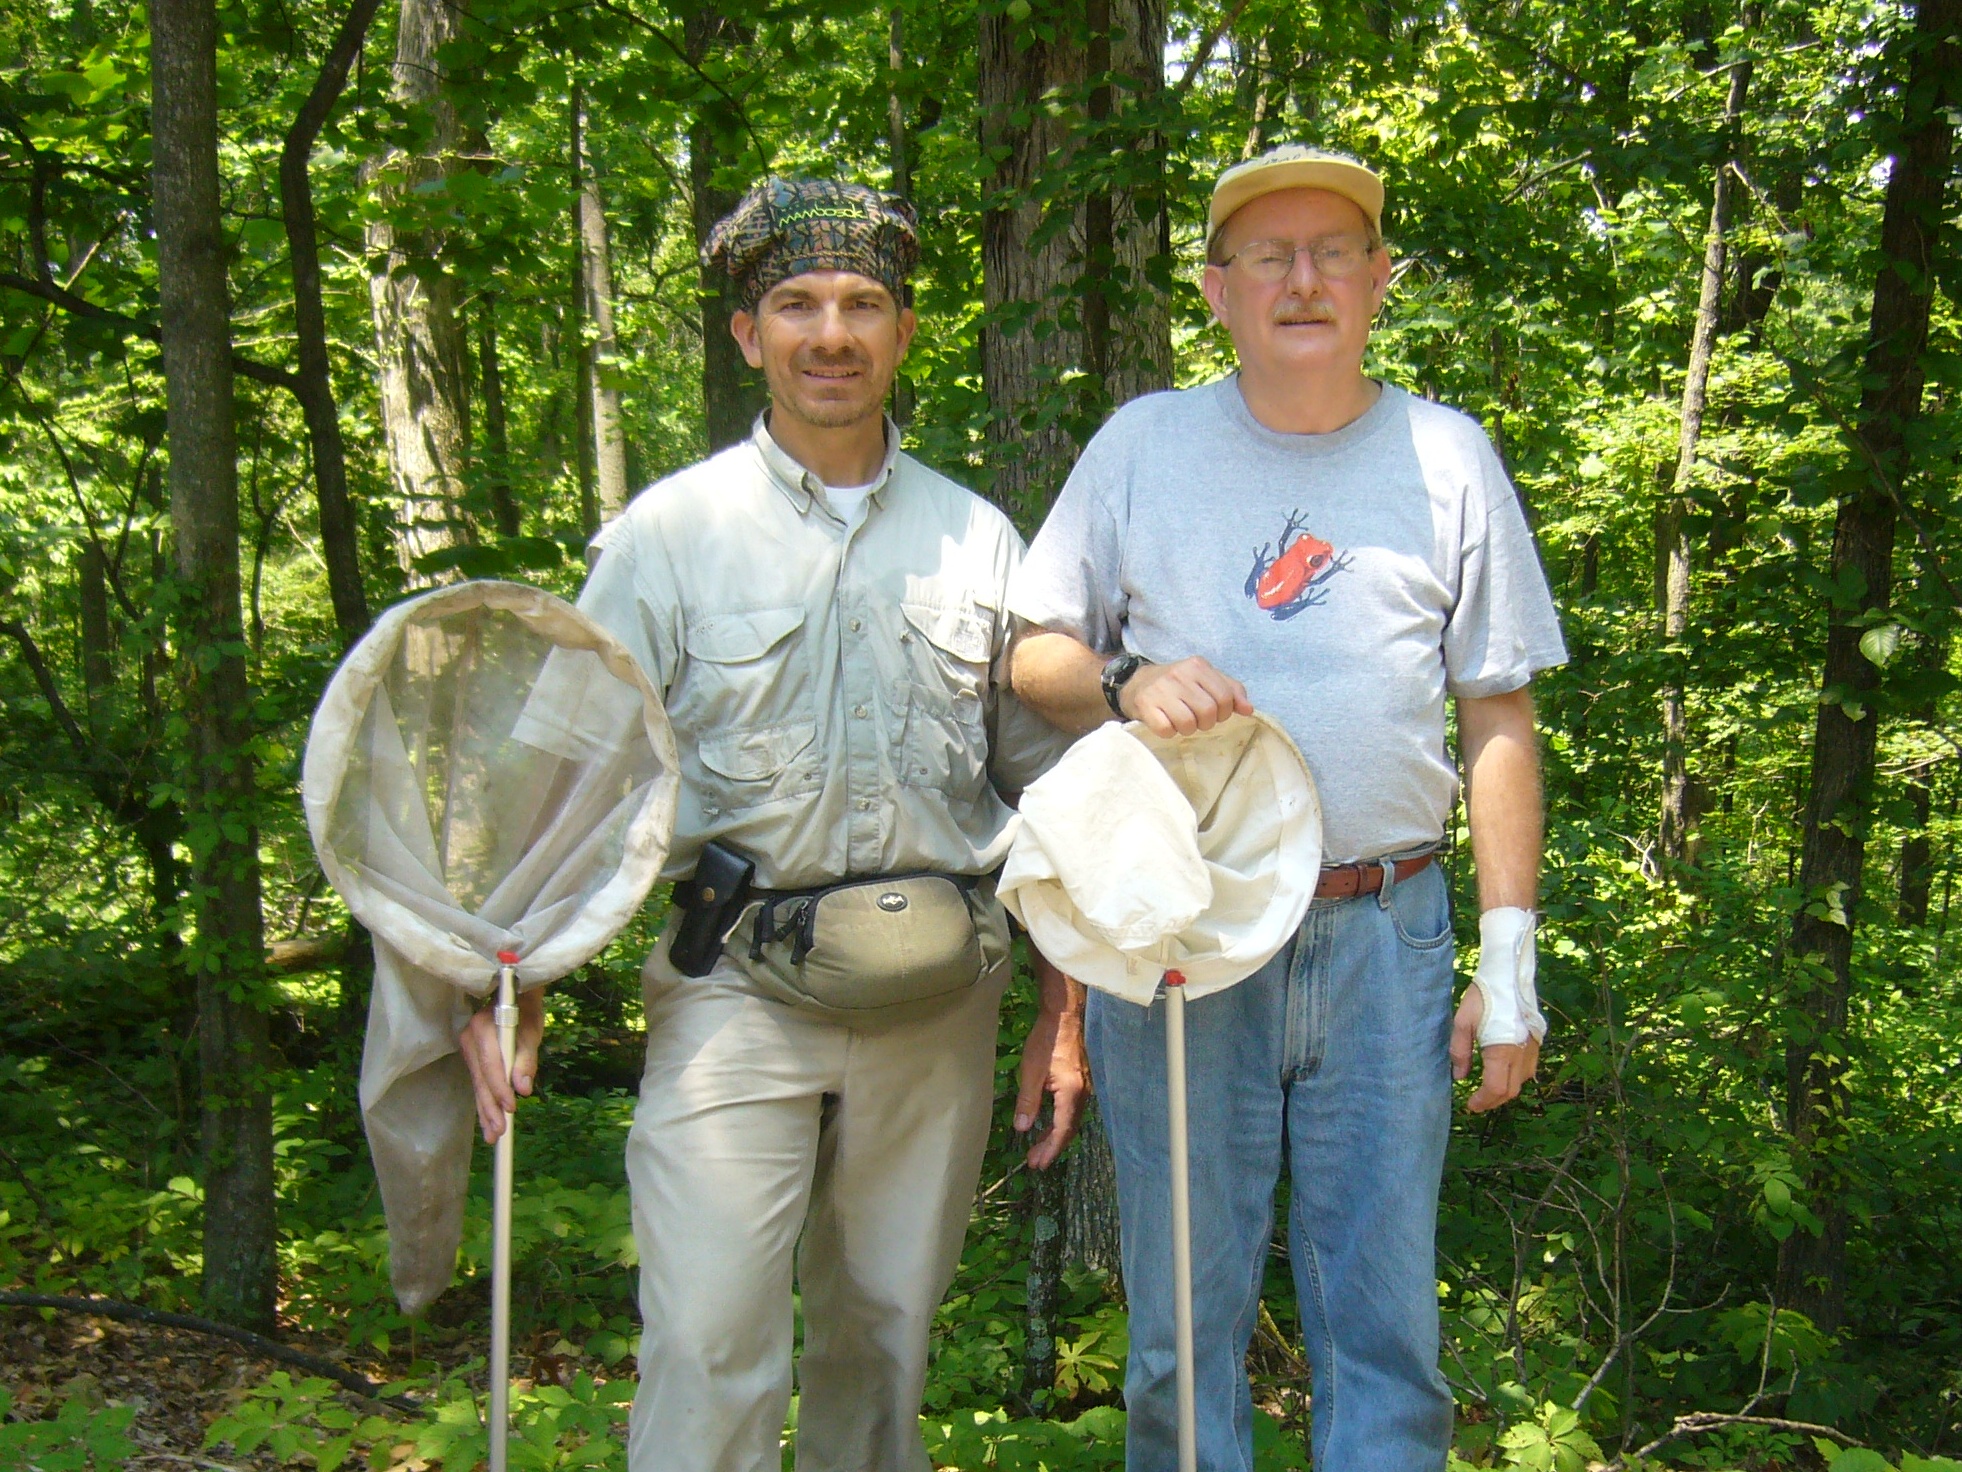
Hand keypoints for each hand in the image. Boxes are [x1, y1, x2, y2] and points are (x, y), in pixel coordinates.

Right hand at [457, 987, 544, 1142]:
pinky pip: (478, 1082)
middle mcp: (469, 1038)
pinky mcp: (472, 1057)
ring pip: (478, 1084)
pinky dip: (484, 1102)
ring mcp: (468, 1048)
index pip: (490, 1064)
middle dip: (490, 1108)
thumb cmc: (526, 1009)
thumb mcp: (531, 1031)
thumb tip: (523, 1089)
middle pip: (480, 1079)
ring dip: (485, 1111)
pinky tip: (488, 1123)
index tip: (511, 1108)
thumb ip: (526, 1059)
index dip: (499, 1088)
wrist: (514, 993)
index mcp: (483, 1027)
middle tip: (499, 1135)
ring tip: (493, 1137)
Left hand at [1014, 960, 1089, 1169]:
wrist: (1065, 1016)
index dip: (1050, 1149)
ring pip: (1070, 1120)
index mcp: (1071, 1093)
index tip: (1038, 1164)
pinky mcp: (1080, 1081)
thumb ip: (1028, 1101)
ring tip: (1037, 1148)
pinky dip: (1059, 1121)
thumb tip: (1023, 1129)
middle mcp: (1082, 1094)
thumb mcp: (1031, 1071)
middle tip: (1034, 1162)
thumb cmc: (1046, 1040)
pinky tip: (1048, 1124)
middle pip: (1069, 1129)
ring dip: (1054, 1135)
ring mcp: (1084, 1087)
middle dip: (1051, 1147)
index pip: (1062, 1130)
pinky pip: (1071, 1109)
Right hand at [1119, 656, 1253, 736]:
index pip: (1225, 696)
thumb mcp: (1205, 680)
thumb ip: (1231, 691)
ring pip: (1188, 723)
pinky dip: (1169, 732)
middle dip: (1206, 722)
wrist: (1137, 684)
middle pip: (1208, 711)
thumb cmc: (1178, 685)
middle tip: (1198, 720)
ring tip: (1182, 721)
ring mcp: (1160, 689)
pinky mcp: (1145, 705)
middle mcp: (1178, 674)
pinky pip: (1167, 729)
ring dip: (1188, 729)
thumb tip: (1248, 709)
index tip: (1216, 714)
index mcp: (1197, 666)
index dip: (1225, 712)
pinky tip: (1166, 723)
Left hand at [1450, 984, 1539, 1112]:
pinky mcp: (1537, 1043)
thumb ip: (1460, 1051)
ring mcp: (1533, 1049)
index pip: (1495, 1088)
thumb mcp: (1463, 1022)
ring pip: (1521, 1082)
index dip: (1483, 1101)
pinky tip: (1502, 1073)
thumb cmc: (1484, 996)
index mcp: (1502, 1051)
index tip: (1470, 1105)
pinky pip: (1528, 1070)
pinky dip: (1515, 1079)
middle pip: (1510, 1091)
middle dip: (1493, 1101)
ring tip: (1487, 1090)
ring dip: (1505, 1091)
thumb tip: (1459, 1076)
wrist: (1510, 975)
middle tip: (1477, 1102)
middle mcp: (1522, 1055)